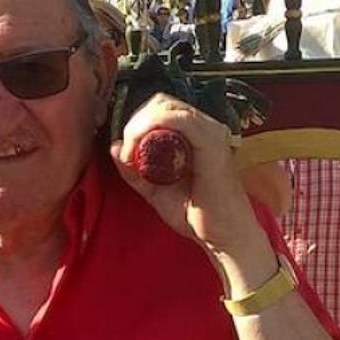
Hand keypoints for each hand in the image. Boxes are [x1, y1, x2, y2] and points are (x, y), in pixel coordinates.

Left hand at [111, 94, 269, 271]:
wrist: (225, 237)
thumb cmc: (198, 215)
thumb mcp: (156, 191)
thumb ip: (135, 171)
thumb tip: (114, 146)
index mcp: (198, 135)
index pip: (162, 108)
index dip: (137, 122)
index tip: (125, 151)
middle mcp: (207, 128)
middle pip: (162, 102)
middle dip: (135, 122)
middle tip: (126, 152)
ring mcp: (212, 133)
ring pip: (166, 107)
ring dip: (139, 125)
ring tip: (131, 154)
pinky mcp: (212, 143)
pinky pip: (179, 119)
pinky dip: (151, 127)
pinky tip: (140, 149)